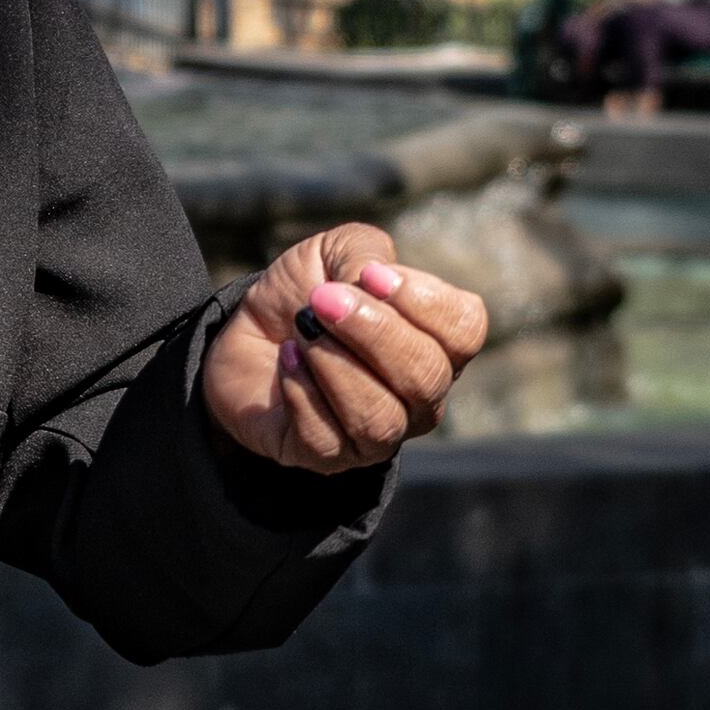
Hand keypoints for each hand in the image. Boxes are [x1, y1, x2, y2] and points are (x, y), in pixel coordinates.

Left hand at [202, 223, 489, 473]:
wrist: (244, 331)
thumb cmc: (306, 293)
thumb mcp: (336, 252)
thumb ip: (366, 255)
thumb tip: (372, 282)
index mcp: (437, 344)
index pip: (464, 331)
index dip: (423, 300)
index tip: (370, 274)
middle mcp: (420, 397)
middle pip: (426, 376)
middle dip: (372, 331)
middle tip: (322, 299)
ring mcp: (378, 435)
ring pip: (380, 417)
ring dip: (335, 363)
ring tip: (302, 330)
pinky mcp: (327, 456)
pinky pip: (327, 438)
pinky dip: (302, 391)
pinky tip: (287, 357)